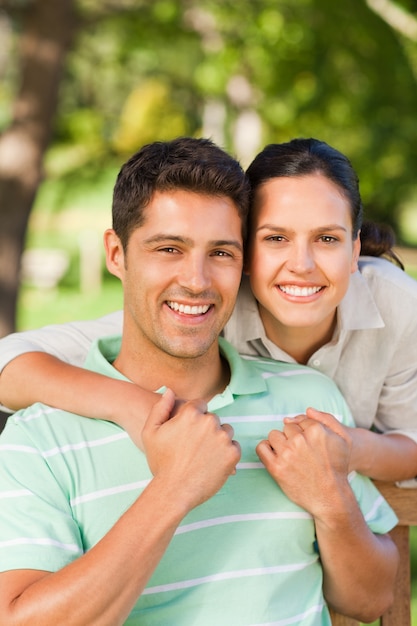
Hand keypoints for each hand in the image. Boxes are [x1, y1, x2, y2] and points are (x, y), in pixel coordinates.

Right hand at [142, 389, 240, 510]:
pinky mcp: (232, 454)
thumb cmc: (160, 462)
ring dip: (218, 438)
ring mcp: (223, 438)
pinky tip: (213, 462)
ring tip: (204, 455)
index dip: (194, 418)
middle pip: (213, 418)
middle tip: (194, 447)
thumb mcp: (150, 432)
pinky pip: (234, 446)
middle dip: (206, 428)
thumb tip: (170, 390)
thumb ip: (161, 407)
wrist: (174, 491)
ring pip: (225, 431)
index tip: (188, 432)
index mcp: (191, 413)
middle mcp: (209, 422)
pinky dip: (226, 453)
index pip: (200, 405)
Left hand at [256, 407, 351, 516]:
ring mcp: (287, 454)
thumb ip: (327, 419)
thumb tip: (307, 410)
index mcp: (316, 430)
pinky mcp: (276, 467)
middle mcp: (300, 440)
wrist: (331, 497)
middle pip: (286, 427)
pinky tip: (275, 456)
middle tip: (300, 451)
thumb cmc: (337, 467)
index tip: (307, 444)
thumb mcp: (344, 439)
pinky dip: (266, 449)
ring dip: (279, 443)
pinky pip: (262, 447)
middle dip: (292, 437)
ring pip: (273, 435)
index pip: (299, 421)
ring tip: (289, 455)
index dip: (303, 432)